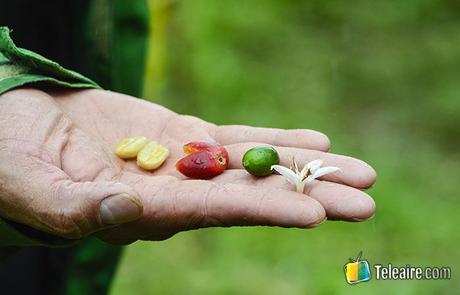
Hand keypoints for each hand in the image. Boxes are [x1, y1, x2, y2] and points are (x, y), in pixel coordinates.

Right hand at [0, 88, 375, 243]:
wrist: (20, 129)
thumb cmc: (15, 163)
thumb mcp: (37, 187)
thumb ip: (81, 206)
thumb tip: (126, 209)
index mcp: (144, 212)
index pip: (215, 214)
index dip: (263, 212)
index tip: (315, 214)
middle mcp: (176, 193)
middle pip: (253, 195)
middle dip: (310, 195)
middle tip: (365, 200)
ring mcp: (185, 164)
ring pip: (256, 166)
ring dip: (308, 168)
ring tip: (360, 173)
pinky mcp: (184, 136)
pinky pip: (238, 139)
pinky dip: (276, 140)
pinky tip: (317, 141)